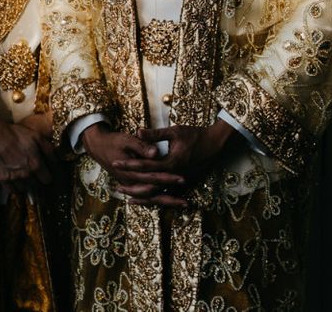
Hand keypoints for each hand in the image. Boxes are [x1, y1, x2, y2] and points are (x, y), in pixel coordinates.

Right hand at [0, 116, 56, 190]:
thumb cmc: (16, 133)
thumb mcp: (37, 137)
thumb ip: (49, 150)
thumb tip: (56, 161)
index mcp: (36, 164)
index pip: (47, 179)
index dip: (48, 176)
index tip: (46, 174)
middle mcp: (26, 174)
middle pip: (37, 186)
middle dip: (38, 181)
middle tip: (35, 175)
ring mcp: (13, 178)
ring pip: (25, 189)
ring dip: (27, 185)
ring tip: (25, 176)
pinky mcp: (2, 179)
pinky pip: (12, 190)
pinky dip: (15, 187)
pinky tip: (16, 180)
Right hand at [80, 123, 185, 204]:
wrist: (98, 146)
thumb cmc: (114, 141)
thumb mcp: (127, 140)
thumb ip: (142, 146)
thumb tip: (156, 153)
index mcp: (130, 172)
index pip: (153, 178)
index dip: (168, 178)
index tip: (183, 178)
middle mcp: (130, 183)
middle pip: (153, 195)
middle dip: (170, 198)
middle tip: (186, 202)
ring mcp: (129, 186)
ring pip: (150, 199)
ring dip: (166, 202)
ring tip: (183, 204)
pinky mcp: (131, 185)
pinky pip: (145, 197)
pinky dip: (156, 200)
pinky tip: (168, 201)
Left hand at [113, 121, 236, 205]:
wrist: (215, 144)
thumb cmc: (195, 135)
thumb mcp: (174, 131)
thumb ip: (155, 134)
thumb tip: (137, 131)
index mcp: (171, 162)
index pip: (145, 165)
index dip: (129, 164)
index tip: (116, 163)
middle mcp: (175, 176)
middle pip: (149, 185)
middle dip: (132, 187)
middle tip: (117, 187)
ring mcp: (180, 182)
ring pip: (159, 194)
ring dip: (143, 196)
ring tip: (128, 197)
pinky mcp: (185, 184)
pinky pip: (168, 194)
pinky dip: (156, 197)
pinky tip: (147, 199)